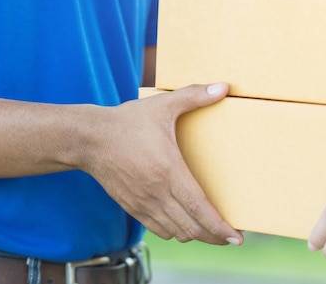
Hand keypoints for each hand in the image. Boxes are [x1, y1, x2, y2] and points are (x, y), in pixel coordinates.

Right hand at [80, 83, 242, 245]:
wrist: (88, 139)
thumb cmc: (128, 121)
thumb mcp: (162, 104)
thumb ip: (194, 96)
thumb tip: (224, 87)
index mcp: (168, 170)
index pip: (198, 208)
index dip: (219, 226)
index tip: (237, 238)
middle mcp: (156, 192)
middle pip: (191, 227)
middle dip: (214, 236)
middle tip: (232, 237)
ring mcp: (143, 203)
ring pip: (176, 232)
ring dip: (196, 235)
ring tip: (213, 232)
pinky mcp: (132, 207)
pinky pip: (159, 229)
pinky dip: (176, 232)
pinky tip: (186, 226)